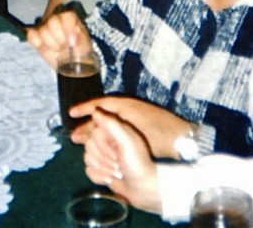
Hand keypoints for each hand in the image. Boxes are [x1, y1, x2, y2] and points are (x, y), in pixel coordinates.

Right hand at [26, 11, 92, 69]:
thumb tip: (71, 42)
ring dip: (50, 43)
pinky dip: (37, 42)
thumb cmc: (80, 53)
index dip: (68, 28)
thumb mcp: (86, 47)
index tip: (72, 43)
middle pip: (53, 20)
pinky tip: (44, 48)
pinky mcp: (35, 37)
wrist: (71, 65)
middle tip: (64, 47)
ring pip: (42, 29)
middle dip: (59, 38)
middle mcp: (57, 20)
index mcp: (71, 20)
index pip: (66, 15)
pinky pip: (31, 35)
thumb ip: (81, 40)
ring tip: (57, 49)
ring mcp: (45, 27)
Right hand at [69, 95, 191, 158]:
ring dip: (95, 133)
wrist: (181, 141)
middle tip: (74, 136)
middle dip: (87, 126)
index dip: (84, 109)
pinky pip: (115, 131)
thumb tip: (94, 116)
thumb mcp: (132, 130)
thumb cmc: (157, 135)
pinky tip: (101, 148)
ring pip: (108, 125)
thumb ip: (111, 124)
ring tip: (83, 143)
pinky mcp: (137, 130)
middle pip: (102, 116)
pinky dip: (105, 137)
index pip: (99, 104)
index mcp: (124, 105)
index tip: (70, 114)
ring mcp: (132, 119)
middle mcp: (126, 110)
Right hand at [84, 110, 161, 213]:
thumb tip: (95, 111)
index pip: (94, 132)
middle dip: (103, 159)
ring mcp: (103, 155)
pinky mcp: (100, 168)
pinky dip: (99, 177)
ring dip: (103, 169)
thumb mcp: (127, 142)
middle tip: (118, 164)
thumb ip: (111, 125)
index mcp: (114, 130)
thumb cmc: (138, 164)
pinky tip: (110, 179)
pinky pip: (88, 169)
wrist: (144, 189)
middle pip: (89, 145)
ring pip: (87, 157)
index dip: (103, 145)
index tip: (116, 154)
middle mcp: (108, 140)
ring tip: (117, 173)